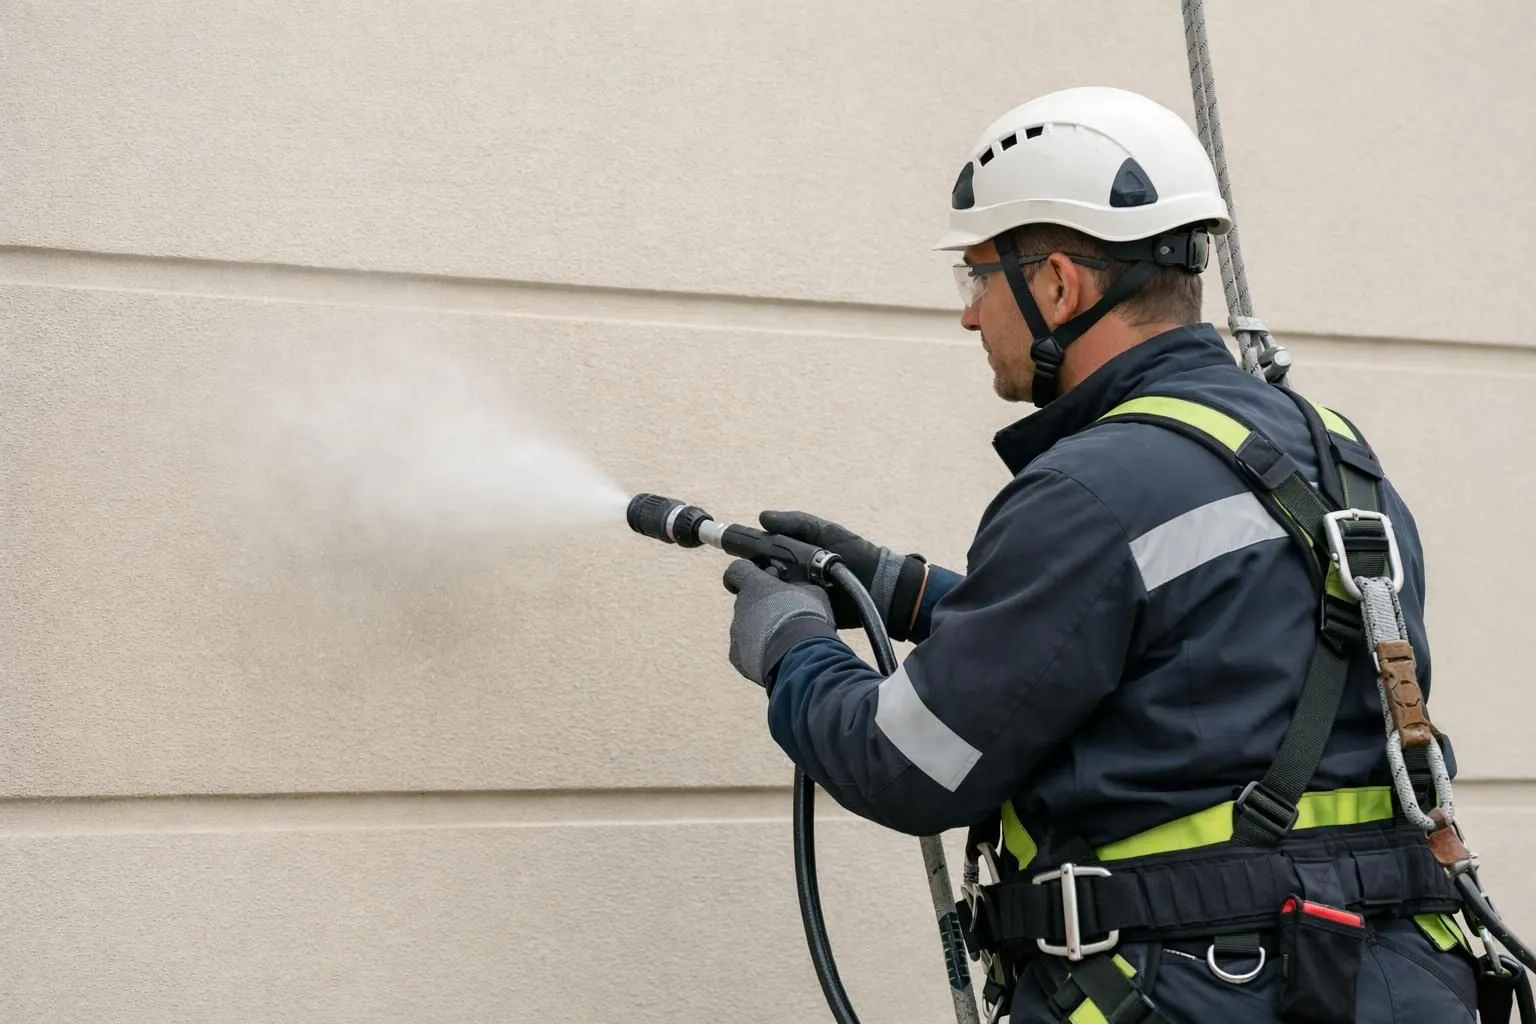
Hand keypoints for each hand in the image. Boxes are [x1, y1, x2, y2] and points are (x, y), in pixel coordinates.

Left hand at [721, 559, 836, 687]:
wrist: (802, 654)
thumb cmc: (808, 618)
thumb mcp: (813, 592)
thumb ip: (799, 587)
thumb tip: (801, 589)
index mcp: (754, 585)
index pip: (736, 571)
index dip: (746, 574)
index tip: (759, 580)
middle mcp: (740, 606)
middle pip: (746, 602)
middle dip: (762, 607)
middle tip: (784, 615)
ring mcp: (736, 632)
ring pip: (745, 627)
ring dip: (761, 630)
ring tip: (784, 640)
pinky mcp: (738, 656)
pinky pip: (744, 651)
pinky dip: (757, 652)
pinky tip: (777, 655)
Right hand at [758, 510, 927, 640]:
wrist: (880, 588)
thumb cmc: (855, 555)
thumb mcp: (826, 531)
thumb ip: (797, 522)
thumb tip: (762, 517)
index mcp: (790, 556)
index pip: (757, 555)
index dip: (745, 554)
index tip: (736, 550)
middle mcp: (788, 577)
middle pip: (755, 578)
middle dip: (754, 576)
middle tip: (769, 573)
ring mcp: (794, 597)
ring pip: (764, 597)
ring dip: (765, 593)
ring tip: (782, 588)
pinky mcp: (803, 615)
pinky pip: (781, 615)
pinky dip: (777, 612)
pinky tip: (781, 607)